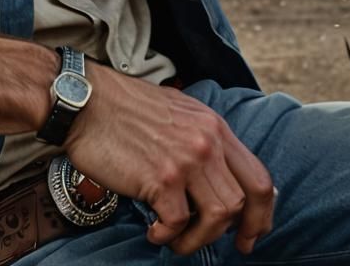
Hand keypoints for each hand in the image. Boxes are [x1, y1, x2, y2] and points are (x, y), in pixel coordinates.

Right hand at [62, 64, 274, 256]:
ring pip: (217, 218)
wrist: (87, 101)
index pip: (258, 176)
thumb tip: (217, 175)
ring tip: (176, 238)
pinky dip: (166, 236)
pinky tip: (153, 229)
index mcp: (214, 126)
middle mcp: (207, 141)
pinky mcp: (161, 178)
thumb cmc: (126, 108)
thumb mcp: (179, 111)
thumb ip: (202, 138)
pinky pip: (178, 224)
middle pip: (243, 202)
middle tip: (224, 247)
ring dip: (197, 239)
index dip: (262, 213)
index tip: (251, 233)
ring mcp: (186, 159)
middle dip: (236, 232)